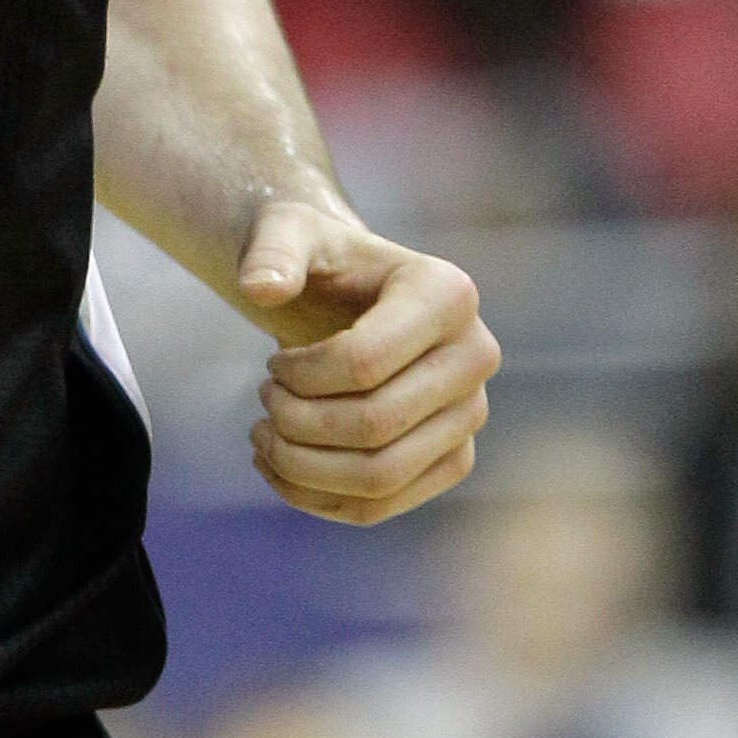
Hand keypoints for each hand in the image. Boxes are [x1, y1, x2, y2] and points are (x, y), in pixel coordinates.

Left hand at [237, 197, 494, 523]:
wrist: (346, 292)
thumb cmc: (318, 259)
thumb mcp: (287, 232)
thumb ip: (271, 251)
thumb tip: (261, 290)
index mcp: (448, 293)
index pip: (364, 363)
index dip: (300, 375)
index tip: (271, 361)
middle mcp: (476, 355)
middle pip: (375, 425)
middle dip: (296, 422)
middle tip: (262, 399)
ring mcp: (470, 414)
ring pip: (381, 476)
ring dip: (302, 468)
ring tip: (263, 435)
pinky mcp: (452, 459)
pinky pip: (382, 505)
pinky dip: (317, 498)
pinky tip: (276, 467)